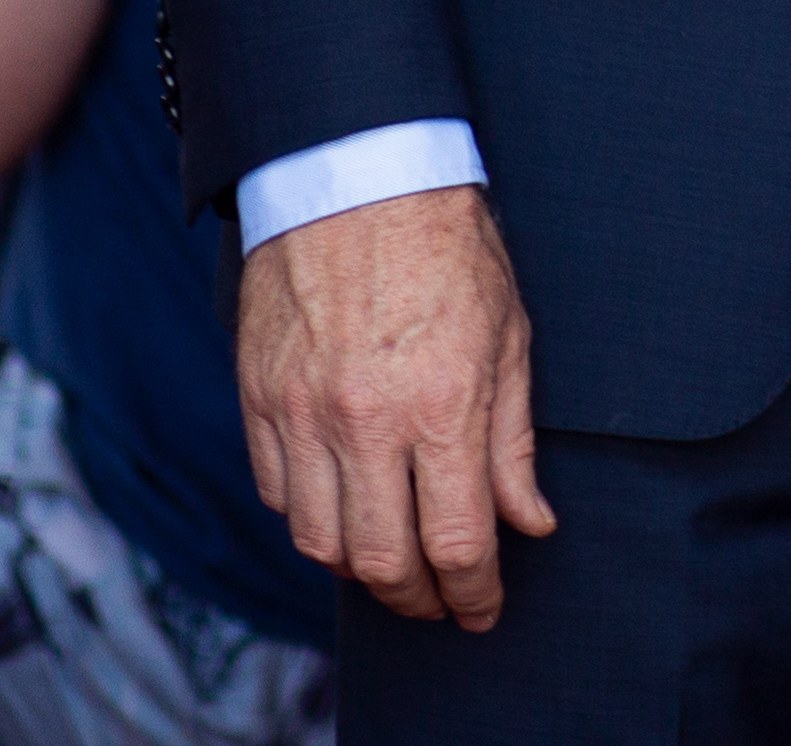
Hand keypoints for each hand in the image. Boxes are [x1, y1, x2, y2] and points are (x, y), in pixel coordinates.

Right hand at [236, 183, 554, 626]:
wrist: (357, 181)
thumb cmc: (450, 250)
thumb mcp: (511, 337)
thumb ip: (514, 441)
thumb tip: (531, 521)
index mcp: (441, 405)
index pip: (457, 540)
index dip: (473, 591)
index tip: (484, 609)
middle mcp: (365, 421)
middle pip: (381, 560)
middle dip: (417, 598)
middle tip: (440, 602)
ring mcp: (302, 415)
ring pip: (320, 542)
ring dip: (360, 571)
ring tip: (395, 568)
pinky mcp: (259, 402)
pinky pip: (279, 496)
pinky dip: (313, 522)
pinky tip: (347, 514)